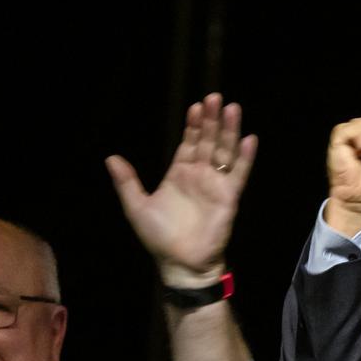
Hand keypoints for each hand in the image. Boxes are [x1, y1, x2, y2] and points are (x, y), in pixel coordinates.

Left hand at [106, 93, 254, 288]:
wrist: (180, 263)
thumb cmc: (159, 238)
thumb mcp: (136, 206)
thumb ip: (126, 182)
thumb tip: (111, 157)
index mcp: (179, 174)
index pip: (189, 143)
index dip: (193, 125)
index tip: (196, 107)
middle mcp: (200, 175)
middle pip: (208, 141)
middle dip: (212, 120)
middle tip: (215, 97)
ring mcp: (216, 185)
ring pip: (225, 152)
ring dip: (229, 131)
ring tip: (232, 109)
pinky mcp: (229, 198)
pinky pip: (238, 174)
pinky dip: (245, 157)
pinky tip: (249, 139)